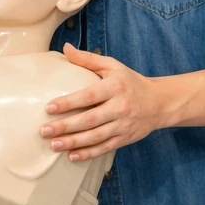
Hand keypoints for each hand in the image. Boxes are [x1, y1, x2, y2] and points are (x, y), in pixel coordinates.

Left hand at [42, 44, 167, 160]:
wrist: (159, 103)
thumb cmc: (130, 81)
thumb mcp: (112, 66)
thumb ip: (88, 59)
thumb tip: (65, 48)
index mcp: (114, 87)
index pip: (89, 96)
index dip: (69, 102)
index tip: (49, 107)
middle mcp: (120, 107)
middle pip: (90, 120)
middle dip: (66, 126)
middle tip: (44, 130)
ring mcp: (123, 125)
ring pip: (96, 137)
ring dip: (73, 142)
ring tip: (54, 145)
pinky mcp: (125, 139)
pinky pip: (104, 148)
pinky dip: (88, 153)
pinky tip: (72, 156)